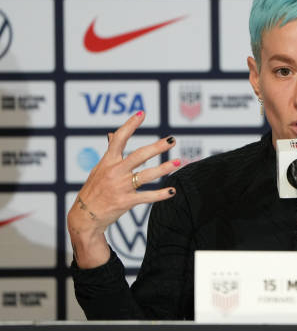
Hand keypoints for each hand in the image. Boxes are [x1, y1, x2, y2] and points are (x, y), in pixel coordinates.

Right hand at [67, 111, 179, 267]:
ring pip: (146, 175)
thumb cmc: (94, 189)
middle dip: (157, 147)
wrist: (84, 216)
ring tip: (177, 162)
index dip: (130, 125)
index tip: (142, 114)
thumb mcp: (99, 169)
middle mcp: (114, 172)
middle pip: (139, 155)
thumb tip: (111, 135)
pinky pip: (147, 197)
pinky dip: (160, 194)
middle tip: (172, 140)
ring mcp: (120, 187)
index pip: (119, 139)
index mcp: (107, 162)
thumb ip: (109, 152)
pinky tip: (172, 191)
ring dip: (164, 168)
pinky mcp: (125, 202)